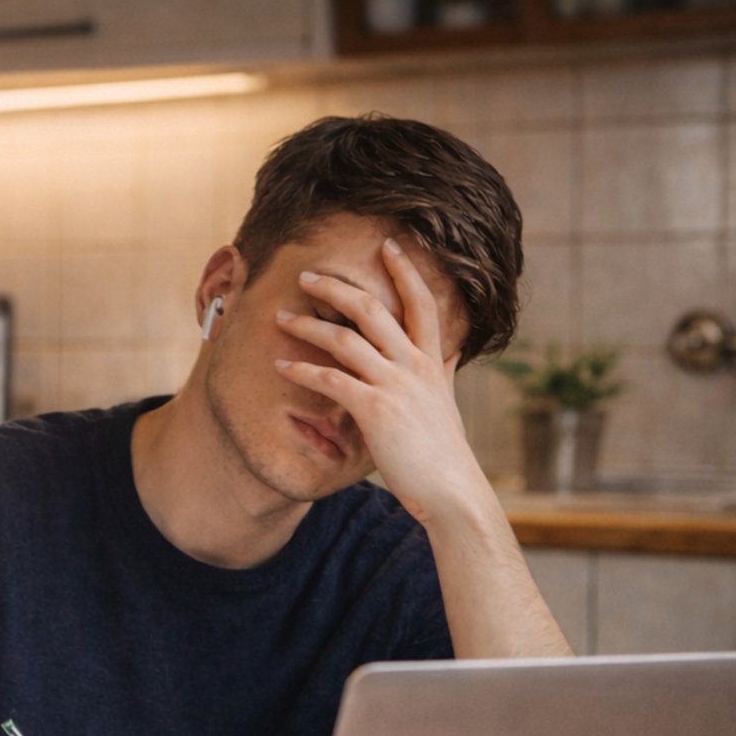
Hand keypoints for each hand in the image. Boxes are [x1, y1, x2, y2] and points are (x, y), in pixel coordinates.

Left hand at [273, 238, 489, 525]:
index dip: (406, 271)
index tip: (388, 245)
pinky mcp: (375, 409)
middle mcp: (415, 366)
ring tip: (281, 316)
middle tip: (308, 276)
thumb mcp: (446, 402)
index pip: (421, 303)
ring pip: (346, 339)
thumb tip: (453, 350)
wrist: (451, 490)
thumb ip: (445, 372)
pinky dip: (303, 369)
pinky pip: (331, 379)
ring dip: (308, 324)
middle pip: (373, 309)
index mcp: (432, 361)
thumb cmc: (443, 452)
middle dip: (337, 288)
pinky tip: (282, 364)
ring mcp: (395, 385)